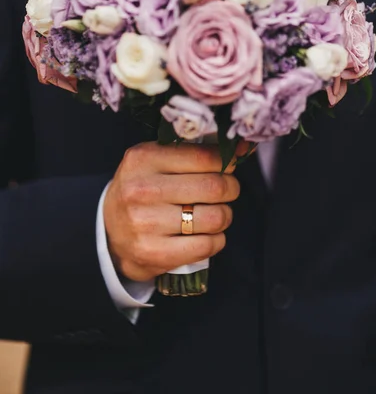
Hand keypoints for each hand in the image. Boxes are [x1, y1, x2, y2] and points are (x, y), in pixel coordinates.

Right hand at [103, 142, 240, 281]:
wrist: (108, 230)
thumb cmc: (142, 189)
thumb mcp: (156, 160)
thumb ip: (193, 152)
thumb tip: (242, 148)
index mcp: (143, 158)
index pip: (204, 156)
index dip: (226, 162)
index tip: (230, 165)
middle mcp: (142, 190)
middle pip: (214, 187)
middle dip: (230, 188)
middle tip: (227, 190)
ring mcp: (146, 224)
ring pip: (215, 217)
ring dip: (224, 215)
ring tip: (215, 213)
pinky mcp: (154, 253)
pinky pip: (207, 245)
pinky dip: (216, 239)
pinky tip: (206, 233)